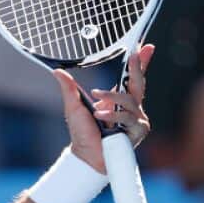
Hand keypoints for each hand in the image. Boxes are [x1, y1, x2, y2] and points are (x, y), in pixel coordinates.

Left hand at [53, 44, 154, 173]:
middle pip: (138, 83)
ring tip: (96, 102)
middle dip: (138, 67)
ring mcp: (136, 119)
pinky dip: (114, 116)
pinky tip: (102, 118)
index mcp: (118, 100)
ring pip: (130, 100)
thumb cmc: (82, 133)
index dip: (141, 62)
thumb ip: (69, 88)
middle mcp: (130, 108)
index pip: (131, 78)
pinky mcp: (138, 130)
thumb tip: (57, 71)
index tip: (146, 46)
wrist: (85, 155)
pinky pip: (129, 117)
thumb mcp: (74, 106)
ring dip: (112, 98)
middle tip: (135, 54)